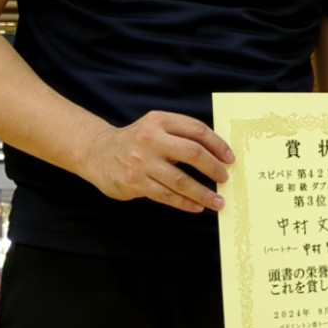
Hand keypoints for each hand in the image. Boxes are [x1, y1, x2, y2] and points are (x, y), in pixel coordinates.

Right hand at [80, 111, 234, 212]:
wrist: (98, 153)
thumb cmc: (136, 141)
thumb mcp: (155, 127)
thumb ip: (181, 134)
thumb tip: (217, 154)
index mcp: (160, 121)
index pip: (196, 130)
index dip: (217, 145)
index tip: (230, 158)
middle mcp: (151, 139)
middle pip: (192, 153)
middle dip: (214, 168)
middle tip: (225, 179)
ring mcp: (142, 162)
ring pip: (181, 180)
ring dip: (203, 193)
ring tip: (217, 202)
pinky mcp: (135, 182)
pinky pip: (167, 196)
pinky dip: (185, 203)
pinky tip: (197, 207)